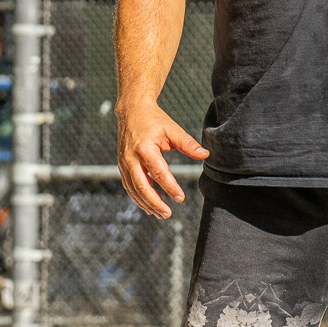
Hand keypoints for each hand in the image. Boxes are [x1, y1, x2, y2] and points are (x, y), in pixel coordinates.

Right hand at [116, 100, 209, 218]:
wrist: (131, 111)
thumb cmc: (154, 120)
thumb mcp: (172, 130)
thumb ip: (188, 144)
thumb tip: (205, 155)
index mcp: (144, 148)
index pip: (159, 173)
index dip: (170, 187)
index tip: (181, 198)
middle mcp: (131, 158)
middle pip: (142, 186)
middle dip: (155, 202)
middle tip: (168, 214)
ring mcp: (124, 163)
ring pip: (133, 189)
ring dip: (146, 204)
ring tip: (161, 214)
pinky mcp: (122, 166)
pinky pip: (129, 186)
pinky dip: (138, 198)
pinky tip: (149, 206)